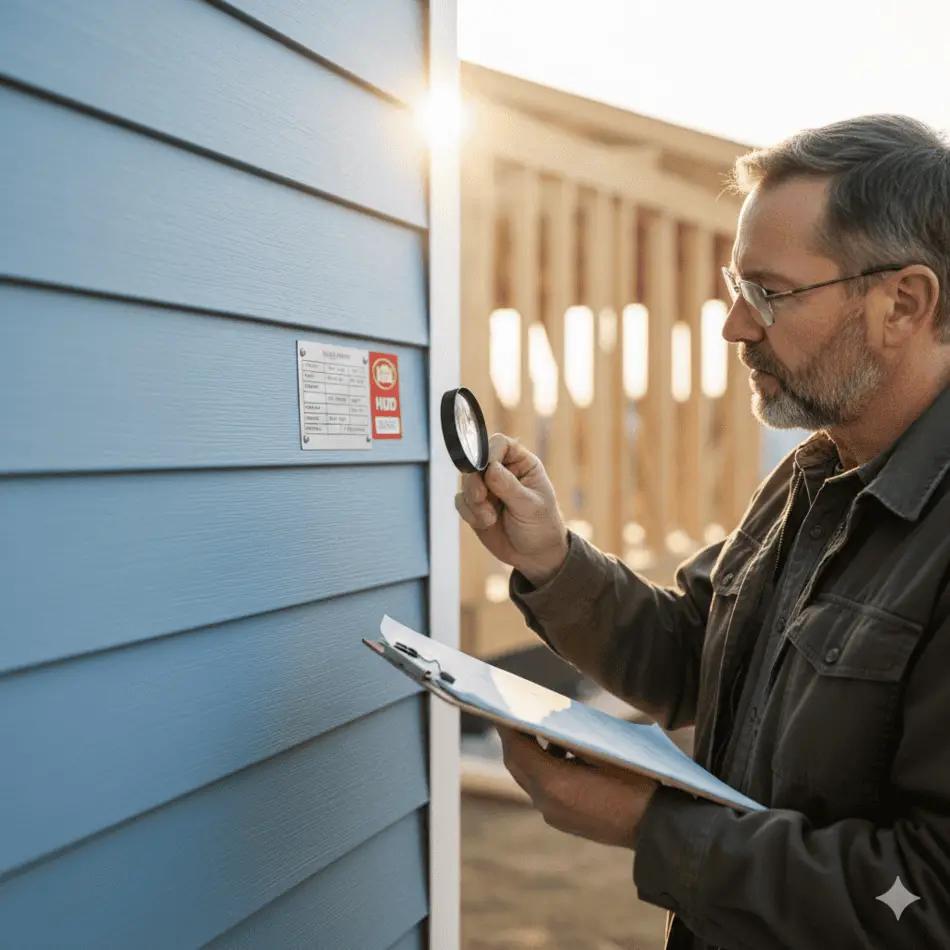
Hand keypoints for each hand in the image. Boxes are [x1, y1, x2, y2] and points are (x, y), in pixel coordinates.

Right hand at [454, 433, 568, 586]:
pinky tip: (485, 523)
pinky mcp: (475, 505)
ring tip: (490, 518)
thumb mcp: (530, 506)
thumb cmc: (541, 527)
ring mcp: (487, 488)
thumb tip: (490, 468)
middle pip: (476, 462)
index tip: (487, 470)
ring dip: (473, 502)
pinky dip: (469, 513)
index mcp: (522, 464)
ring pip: (465, 483)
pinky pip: (460, 501)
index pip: (500, 444)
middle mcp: (502, 471)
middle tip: (482, 498)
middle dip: (475, 483)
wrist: (534, 555)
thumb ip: (509, 486)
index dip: (489, 453)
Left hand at [498, 727, 659, 849]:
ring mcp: (555, 816)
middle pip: (518, 765)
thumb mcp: (601, 750)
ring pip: (530, 779)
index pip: (516, 750)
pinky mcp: (565, 821)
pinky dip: (545, 771)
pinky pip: (544, 791)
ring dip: (532, 755)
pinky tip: (564, 756)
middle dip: (515, 739)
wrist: (658, 827)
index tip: (500, 707)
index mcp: (553, 784)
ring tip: (542, 732)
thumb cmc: (635, 781)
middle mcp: (546, 803)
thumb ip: (568, 737)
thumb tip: (546, 720)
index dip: (507, 727)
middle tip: (515, 715)